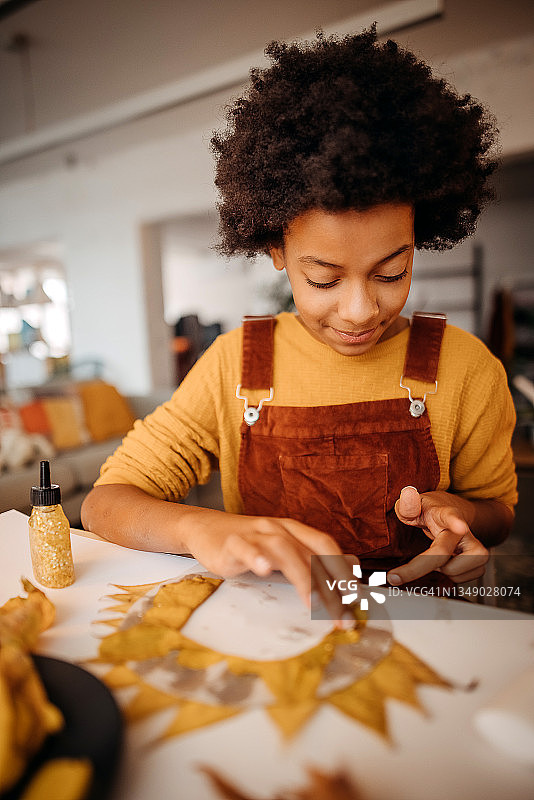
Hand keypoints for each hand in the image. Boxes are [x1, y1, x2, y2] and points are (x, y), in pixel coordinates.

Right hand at [181, 507, 358, 620]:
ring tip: (314, 604)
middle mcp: (278, 529)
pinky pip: (246, 548)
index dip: (342, 569)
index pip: (325, 545)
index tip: (355, 597)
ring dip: (302, 578)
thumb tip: (342, 577)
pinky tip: (264, 569)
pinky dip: (257, 557)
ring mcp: (255, 535)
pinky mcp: (231, 543)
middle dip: (328, 588)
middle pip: (309, 555)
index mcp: (293, 530)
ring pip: (283, 551)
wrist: (206, 527)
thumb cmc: (248, 543)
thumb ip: (306, 560)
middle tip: (339, 616)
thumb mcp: (280, 548)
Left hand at [388, 486, 488, 584]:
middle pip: (444, 552)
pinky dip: (449, 577)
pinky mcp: (479, 560)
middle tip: (394, 577)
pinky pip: (462, 580)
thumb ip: (408, 503)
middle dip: (417, 567)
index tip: (460, 526)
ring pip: (456, 572)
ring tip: (433, 558)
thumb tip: (407, 494)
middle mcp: (463, 531)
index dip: (456, 522)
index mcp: (446, 514)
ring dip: (439, 571)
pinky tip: (445, 564)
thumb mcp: (416, 503)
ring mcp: (474, 546)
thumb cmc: (432, 511)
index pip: (451, 516)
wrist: (454, 514)